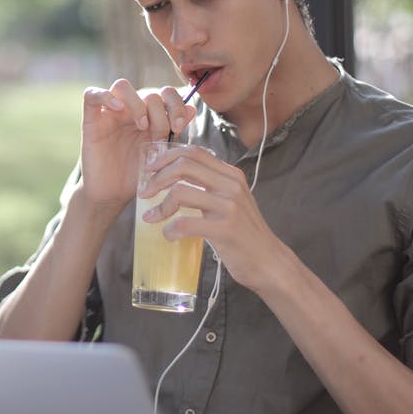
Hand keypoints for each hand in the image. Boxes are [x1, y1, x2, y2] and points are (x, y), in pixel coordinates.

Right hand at [79, 79, 196, 211]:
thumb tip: (192, 109)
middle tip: (160, 135)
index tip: (179, 126)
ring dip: (138, 103)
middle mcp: (130, 111)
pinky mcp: (91, 121)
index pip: (166, 93)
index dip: (176, 104)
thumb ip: (174, 132)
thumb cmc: (138, 176)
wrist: (113, 197)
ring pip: (121, 85)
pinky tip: (119, 109)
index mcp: (150, 116)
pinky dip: (106, 96)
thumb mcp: (162, 155)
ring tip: (142, 126)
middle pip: (148, 91)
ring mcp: (110, 114)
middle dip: (160, 113)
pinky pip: (92, 95)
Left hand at [137, 145, 288, 291]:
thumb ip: (210, 187)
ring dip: (160, 206)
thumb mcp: (231, 201)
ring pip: (180, 192)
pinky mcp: (225, 228)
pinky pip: (185, 223)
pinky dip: (170, 229)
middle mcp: (231, 185)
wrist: (268, 261)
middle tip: (144, 192)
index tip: (150, 169)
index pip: (194, 152)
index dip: (167, 157)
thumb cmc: (243, 233)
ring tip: (151, 217)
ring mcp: (230, 206)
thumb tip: (174, 178)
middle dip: (157, 177)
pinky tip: (169, 236)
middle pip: (184, 165)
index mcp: (231, 175)